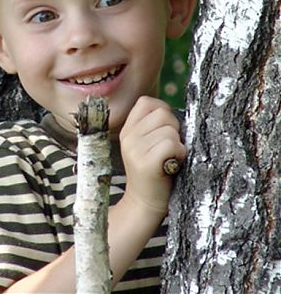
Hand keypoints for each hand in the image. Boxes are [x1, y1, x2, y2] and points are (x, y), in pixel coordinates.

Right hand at [119, 96, 185, 214]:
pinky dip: (179, 154)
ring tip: (170, 158)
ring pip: (170, 130)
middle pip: (163, 113)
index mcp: (127, 129)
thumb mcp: (146, 144)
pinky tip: (172, 164)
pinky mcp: (145, 163)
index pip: (147, 102)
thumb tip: (176, 112)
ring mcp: (134, 150)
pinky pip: (171, 145)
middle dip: (174, 129)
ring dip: (178, 144)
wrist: (144, 203)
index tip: (165, 130)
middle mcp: (128, 137)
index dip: (163, 112)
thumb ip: (155, 125)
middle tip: (169, 148)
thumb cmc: (155, 171)